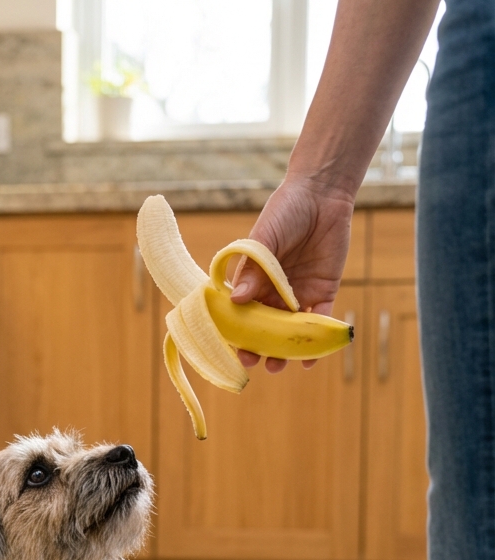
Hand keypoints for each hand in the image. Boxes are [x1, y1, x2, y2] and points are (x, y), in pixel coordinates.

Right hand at [229, 176, 355, 372]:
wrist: (322, 193)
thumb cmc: (286, 210)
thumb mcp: (264, 238)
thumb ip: (253, 269)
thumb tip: (238, 300)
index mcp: (254, 280)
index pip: (242, 313)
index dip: (239, 334)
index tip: (236, 350)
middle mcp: (274, 292)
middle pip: (265, 328)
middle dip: (260, 348)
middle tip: (257, 362)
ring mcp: (299, 294)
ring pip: (290, 330)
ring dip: (285, 351)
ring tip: (279, 366)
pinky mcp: (324, 291)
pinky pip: (321, 320)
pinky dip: (317, 339)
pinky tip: (312, 358)